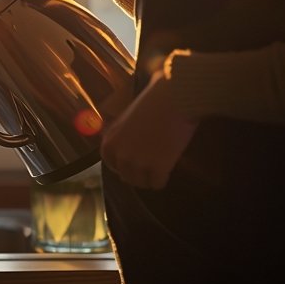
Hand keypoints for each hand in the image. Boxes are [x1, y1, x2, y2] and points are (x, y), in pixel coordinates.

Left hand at [100, 71, 198, 189]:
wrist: (174, 98)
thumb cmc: (154, 99)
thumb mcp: (128, 116)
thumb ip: (124, 132)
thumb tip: (127, 139)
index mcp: (111, 139)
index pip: (110, 162)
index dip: (122, 164)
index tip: (133, 163)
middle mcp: (120, 153)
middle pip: (126, 176)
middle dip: (138, 173)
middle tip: (150, 168)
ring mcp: (138, 162)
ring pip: (141, 183)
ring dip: (150, 178)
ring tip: (159, 170)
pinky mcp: (157, 168)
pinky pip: (157, 184)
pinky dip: (163, 179)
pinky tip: (168, 170)